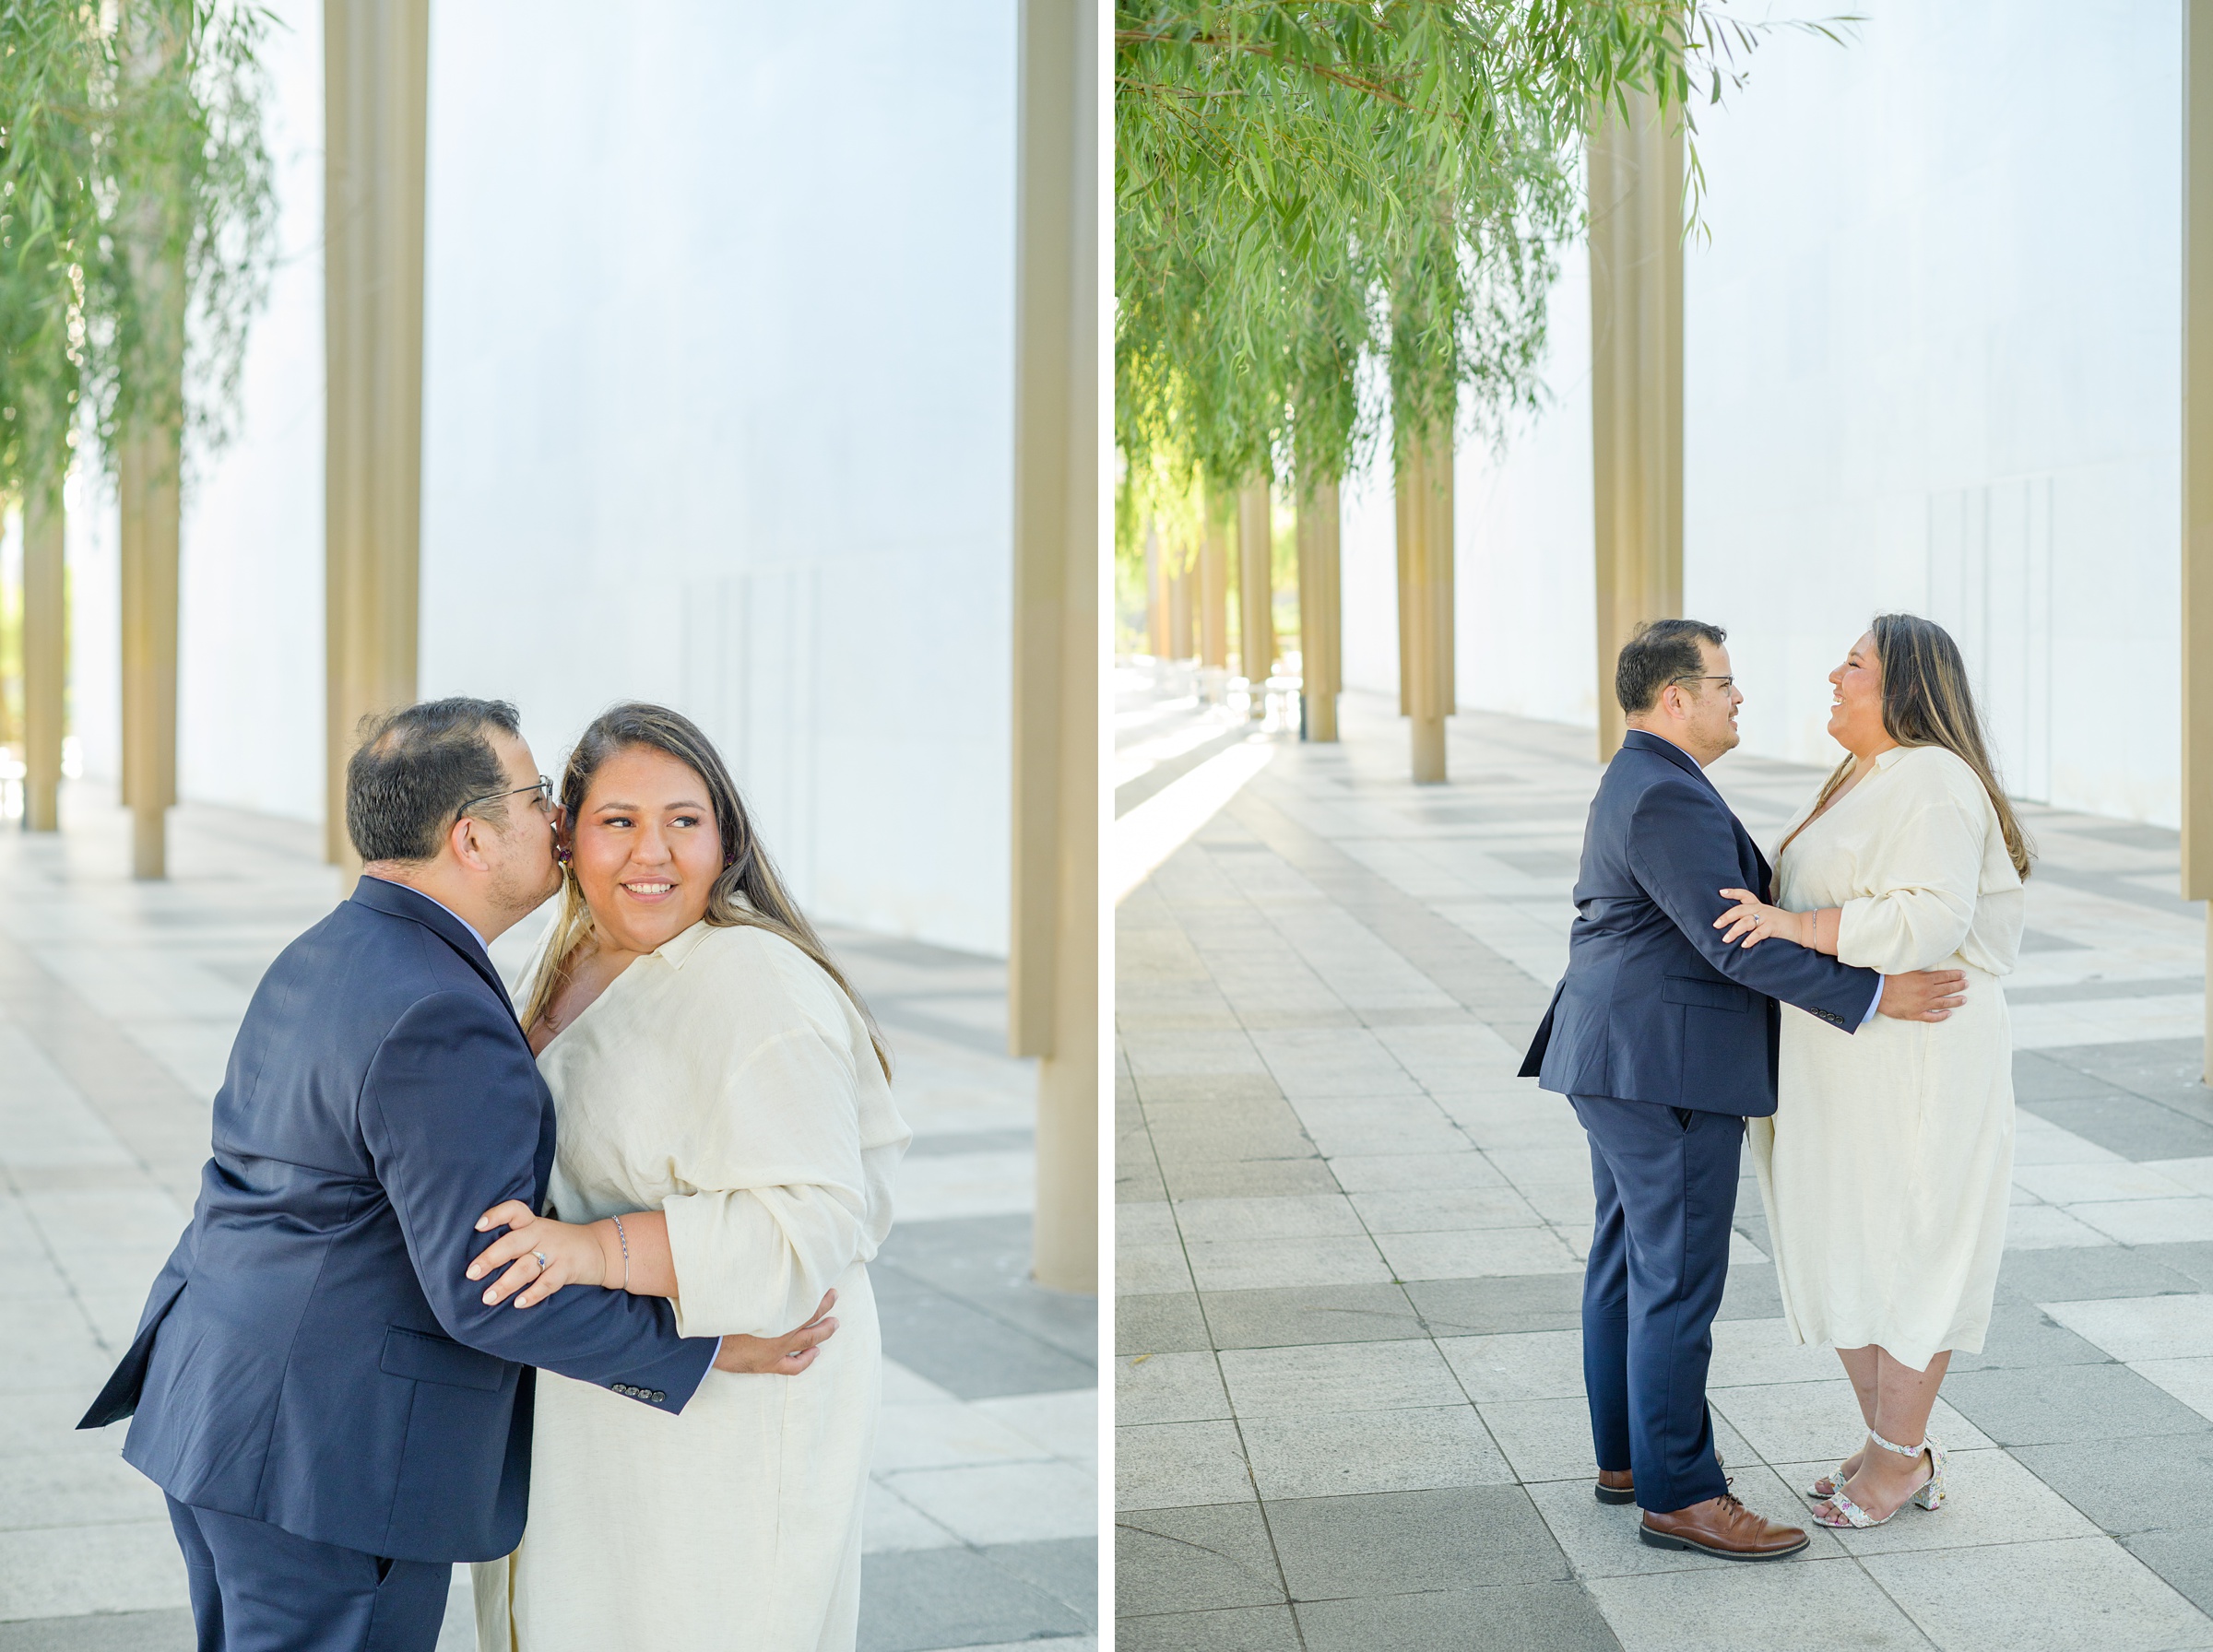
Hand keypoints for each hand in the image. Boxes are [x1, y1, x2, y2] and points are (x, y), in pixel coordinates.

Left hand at [468, 1200, 606, 1307]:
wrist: (600, 1249)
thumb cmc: (558, 1244)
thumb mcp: (539, 1233)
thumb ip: (515, 1241)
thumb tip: (477, 1263)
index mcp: (532, 1223)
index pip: (514, 1211)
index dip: (496, 1215)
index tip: (477, 1226)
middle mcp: (542, 1235)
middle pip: (513, 1243)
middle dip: (491, 1258)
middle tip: (472, 1273)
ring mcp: (556, 1251)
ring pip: (527, 1266)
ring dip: (506, 1283)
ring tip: (488, 1297)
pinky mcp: (568, 1269)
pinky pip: (549, 1282)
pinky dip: (534, 1293)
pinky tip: (519, 1303)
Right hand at [711, 1289, 839, 1375]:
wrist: (706, 1343)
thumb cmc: (721, 1314)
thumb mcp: (741, 1293)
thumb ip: (757, 1283)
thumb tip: (763, 1263)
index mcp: (777, 1310)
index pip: (806, 1298)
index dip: (817, 1291)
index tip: (824, 1282)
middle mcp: (782, 1329)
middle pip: (812, 1315)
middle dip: (826, 1305)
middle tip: (835, 1296)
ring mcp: (777, 1349)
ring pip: (809, 1340)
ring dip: (824, 1331)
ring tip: (835, 1324)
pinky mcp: (768, 1364)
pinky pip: (794, 1366)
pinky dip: (807, 1360)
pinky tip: (815, 1353)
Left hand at [1714, 889, 1809, 948]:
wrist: (1800, 927)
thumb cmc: (1780, 924)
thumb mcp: (1765, 916)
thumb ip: (1752, 917)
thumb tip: (1733, 925)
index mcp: (1758, 905)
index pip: (1744, 895)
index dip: (1733, 892)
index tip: (1721, 892)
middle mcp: (1761, 909)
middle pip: (1740, 909)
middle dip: (1726, 917)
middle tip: (1716, 925)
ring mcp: (1767, 917)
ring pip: (1747, 921)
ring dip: (1735, 930)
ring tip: (1726, 939)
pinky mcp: (1773, 927)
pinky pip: (1759, 932)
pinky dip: (1751, 939)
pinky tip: (1744, 945)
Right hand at [1876, 968, 1967, 1022]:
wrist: (1876, 992)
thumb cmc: (1888, 978)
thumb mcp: (1905, 969)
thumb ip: (1919, 970)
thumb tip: (1929, 967)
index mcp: (1925, 980)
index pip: (1945, 976)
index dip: (1955, 975)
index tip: (1963, 975)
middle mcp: (1927, 992)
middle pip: (1947, 989)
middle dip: (1958, 986)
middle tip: (1966, 985)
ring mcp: (1922, 1004)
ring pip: (1944, 1003)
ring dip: (1955, 1001)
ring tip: (1964, 999)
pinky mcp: (1916, 1014)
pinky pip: (1932, 1017)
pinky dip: (1941, 1016)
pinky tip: (1948, 1014)